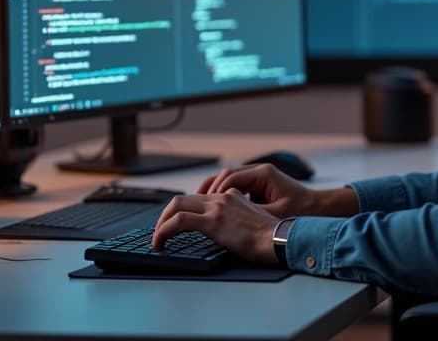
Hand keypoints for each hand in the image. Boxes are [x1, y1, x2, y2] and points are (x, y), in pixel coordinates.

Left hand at [151, 189, 277, 263]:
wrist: (280, 239)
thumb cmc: (271, 236)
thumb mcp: (254, 219)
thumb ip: (240, 216)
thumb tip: (230, 227)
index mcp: (231, 196)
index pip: (199, 198)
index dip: (183, 211)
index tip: (176, 225)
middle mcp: (222, 198)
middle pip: (182, 199)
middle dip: (166, 215)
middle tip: (160, 231)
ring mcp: (216, 208)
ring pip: (176, 206)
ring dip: (161, 223)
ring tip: (157, 239)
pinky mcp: (213, 221)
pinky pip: (178, 221)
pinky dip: (164, 230)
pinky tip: (160, 242)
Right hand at [197, 164, 314, 216]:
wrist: (319, 208)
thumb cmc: (301, 212)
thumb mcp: (275, 215)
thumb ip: (252, 214)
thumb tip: (229, 219)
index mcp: (263, 174)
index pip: (230, 178)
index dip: (215, 192)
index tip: (204, 204)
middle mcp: (259, 172)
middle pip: (224, 175)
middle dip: (207, 189)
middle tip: (192, 203)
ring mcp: (258, 177)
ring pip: (227, 180)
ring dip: (212, 191)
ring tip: (199, 205)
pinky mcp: (259, 186)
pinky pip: (235, 186)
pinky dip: (222, 194)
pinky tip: (215, 207)